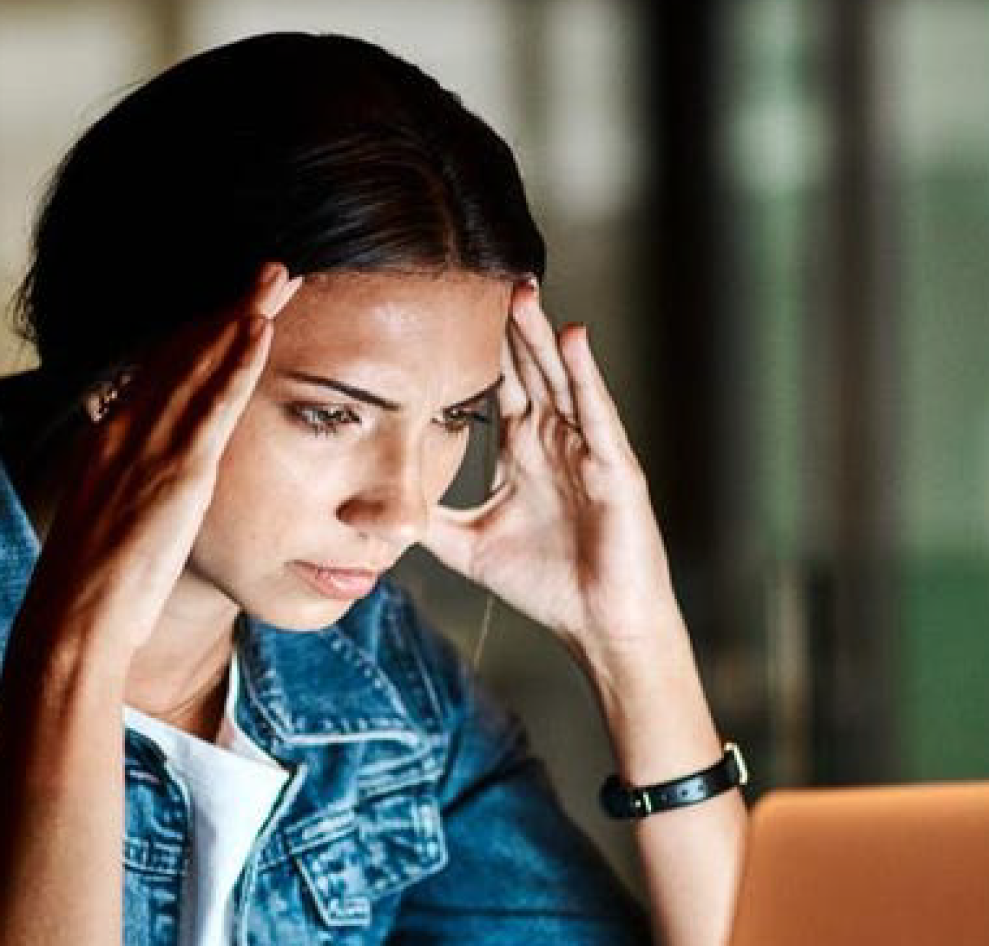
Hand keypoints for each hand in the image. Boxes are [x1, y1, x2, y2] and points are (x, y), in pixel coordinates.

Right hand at [18, 263, 303, 666]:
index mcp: (108, 441)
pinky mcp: (175, 474)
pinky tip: (260, 329)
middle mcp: (124, 431)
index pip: (158, 370)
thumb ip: (126, 493)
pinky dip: (236, 363)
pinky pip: (211, 407)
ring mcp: (147, 449)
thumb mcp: (107, 524)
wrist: (70, 618)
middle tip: (270, 271)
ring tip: (278, 278)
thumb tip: (144, 491)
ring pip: (200, 365)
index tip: (233, 305)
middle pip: (183, 352)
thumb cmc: (90, 589)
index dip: (200, 333)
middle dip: (228, 307)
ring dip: (242, 315)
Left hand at [420, 280, 687, 671]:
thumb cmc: (547, 584)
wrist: (599, 626)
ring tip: (523, 292)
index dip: (476, 352)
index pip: (497, 388)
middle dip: (508, 327)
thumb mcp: (468, 546)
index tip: (445, 311)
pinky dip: (584, 376)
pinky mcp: (616, 469)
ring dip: (541, 337)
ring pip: (560, 381)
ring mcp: (588, 451)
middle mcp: (556, 442)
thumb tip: (372, 508)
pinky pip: (597, 414)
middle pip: (527, 371)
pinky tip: (571, 339)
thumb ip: (428, 520)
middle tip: (484, 276)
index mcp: (524, 453)